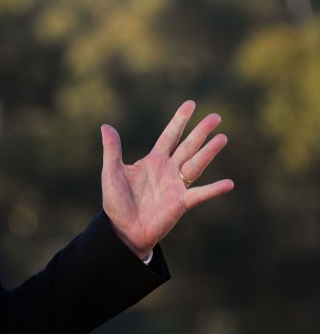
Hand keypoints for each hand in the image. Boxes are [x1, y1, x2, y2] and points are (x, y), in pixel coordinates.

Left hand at [100, 101, 233, 258]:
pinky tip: (228, 184)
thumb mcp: (111, 173)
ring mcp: (177, 186)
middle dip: (201, 132)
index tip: (191, 104)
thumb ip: (112, 150)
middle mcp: (168, 170)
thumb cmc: (116, 202)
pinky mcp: (181, 203)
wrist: (123, 230)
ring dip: (209, 152)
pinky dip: (214, 189)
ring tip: (222, 138)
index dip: (179, 120)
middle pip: (188, 146)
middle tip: (216, 116)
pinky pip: (200, 194)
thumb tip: (106, 126)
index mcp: (153, 161)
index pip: (169, 136)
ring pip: (196, 164)